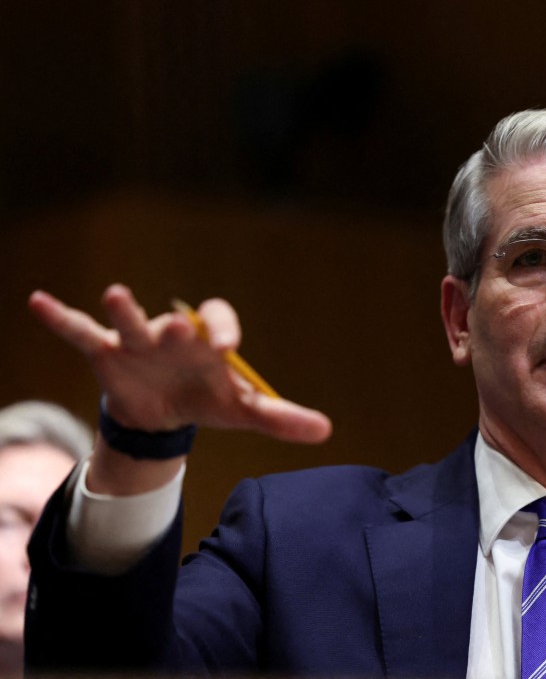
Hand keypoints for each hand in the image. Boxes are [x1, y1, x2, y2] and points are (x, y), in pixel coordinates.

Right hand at [28, 284, 331, 442]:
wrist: (163, 411)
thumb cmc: (206, 399)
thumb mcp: (242, 411)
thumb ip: (281, 417)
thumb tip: (327, 431)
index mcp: (208, 342)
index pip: (219, 322)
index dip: (224, 329)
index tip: (230, 347)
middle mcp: (173, 335)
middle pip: (173, 322)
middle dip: (174, 326)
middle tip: (177, 326)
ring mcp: (137, 342)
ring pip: (128, 321)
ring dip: (122, 311)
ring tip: (115, 294)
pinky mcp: (105, 354)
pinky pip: (80, 332)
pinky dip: (61, 319)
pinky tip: (38, 300)